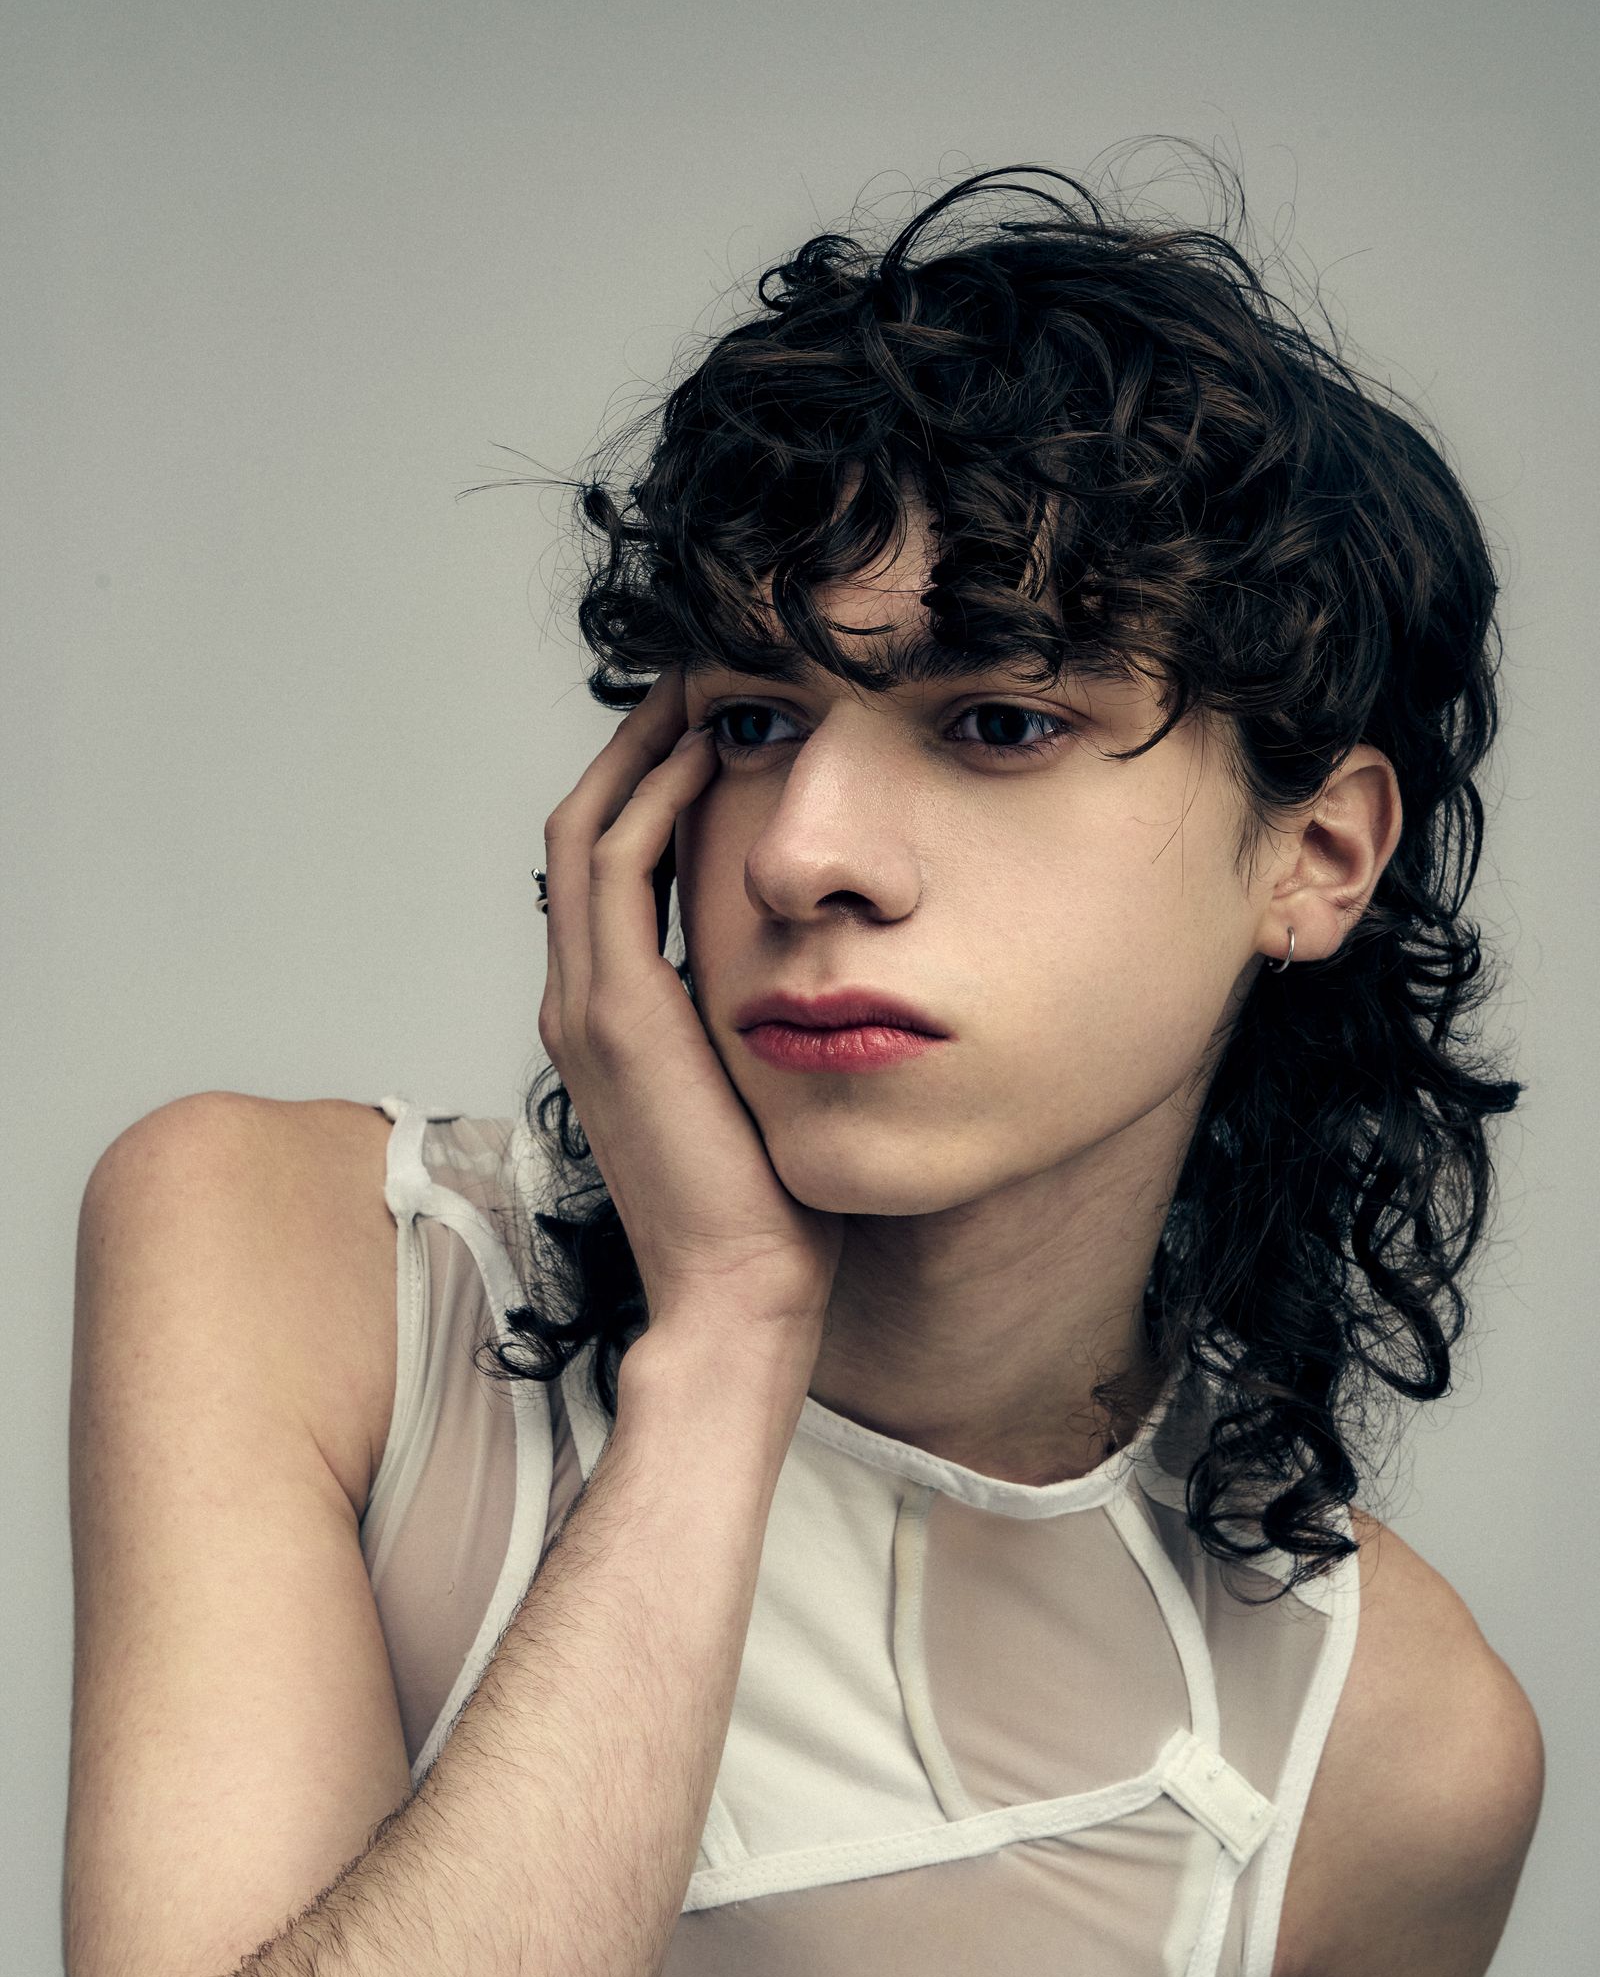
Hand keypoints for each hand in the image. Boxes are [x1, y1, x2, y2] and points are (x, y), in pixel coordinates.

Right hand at [537, 669, 844, 1335]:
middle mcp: (578, 1001)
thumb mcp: (761, 1088)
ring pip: (586, 829)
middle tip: (701, 682)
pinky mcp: (616, 1014)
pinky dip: (655, 799)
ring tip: (703, 690)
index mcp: (608, 1019)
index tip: (715, 733)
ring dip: (641, 750)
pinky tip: (713, 756)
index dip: (648, 790)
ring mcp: (585, 1005)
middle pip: (582, 829)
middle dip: (636, 748)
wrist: (740, 1295)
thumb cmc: (770, 1209)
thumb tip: (820, 967)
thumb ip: (758, 1019)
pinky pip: (620, 867)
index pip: (606, 870)